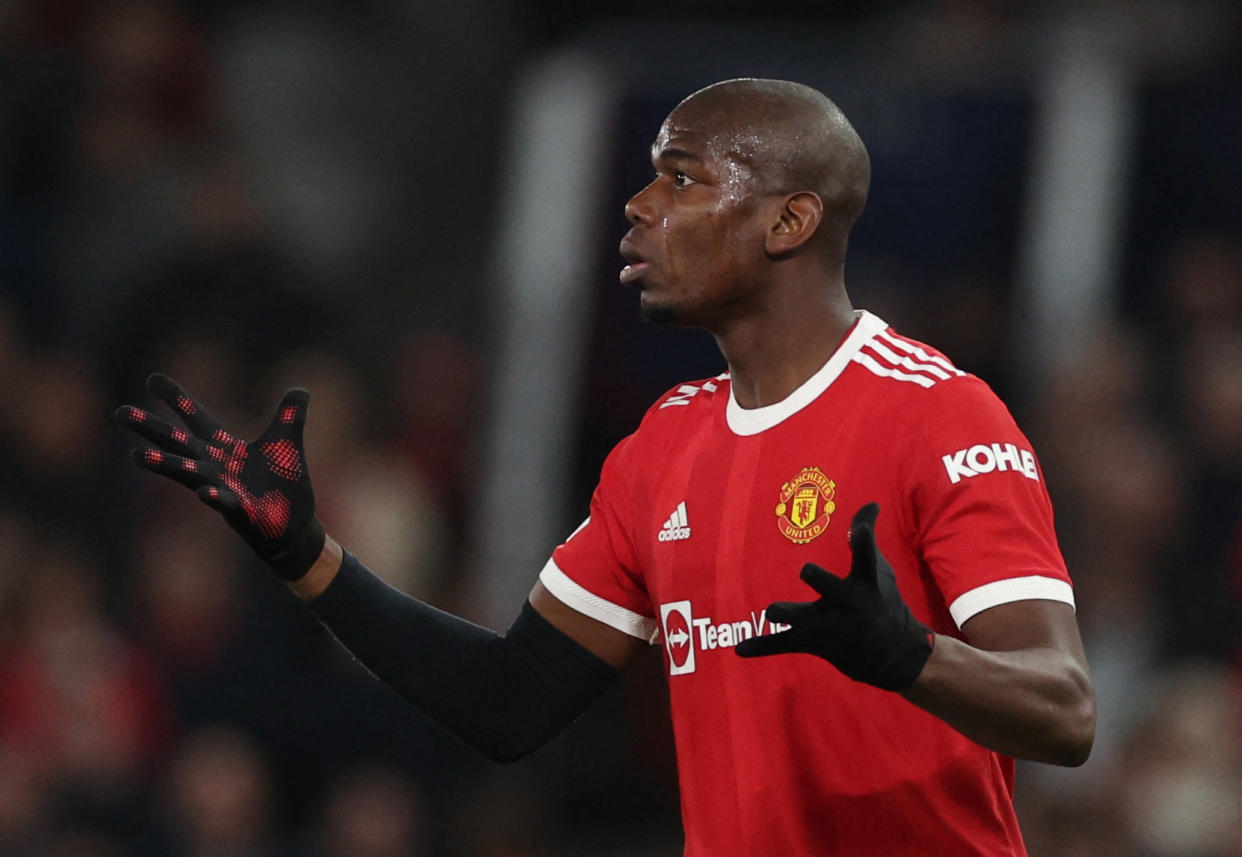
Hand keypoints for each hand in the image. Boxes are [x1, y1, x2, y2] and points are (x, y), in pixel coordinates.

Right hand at [116, 374, 324, 580]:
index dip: (178, 398)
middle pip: (178, 443)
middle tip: (119, 411)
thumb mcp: (288, 444)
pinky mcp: (241, 513)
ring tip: (137, 455)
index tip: (152, 378)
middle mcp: (216, 468)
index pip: (197, 418)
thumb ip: (289, 417)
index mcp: (226, 449)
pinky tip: (206, 492)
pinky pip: (224, 504)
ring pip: (188, 475)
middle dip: (151, 428)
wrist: (295, 529)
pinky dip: (215, 497)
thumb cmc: (285, 487)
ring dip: (164, 464)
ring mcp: (225, 490)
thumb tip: (299, 389)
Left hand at [735, 503, 933, 690]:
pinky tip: (740, 648)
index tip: (859, 528)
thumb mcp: (879, 569)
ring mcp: (827, 625)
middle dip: (818, 578)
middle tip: (807, 570)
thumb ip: (867, 535)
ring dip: (786, 613)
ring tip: (772, 611)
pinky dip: (762, 646)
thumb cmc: (882, 601)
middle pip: (830, 587)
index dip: (863, 541)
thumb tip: (871, 503)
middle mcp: (846, 602)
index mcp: (865, 582)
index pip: (866, 558)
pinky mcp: (812, 642)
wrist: (893, 654)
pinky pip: (783, 644)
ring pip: (801, 618)